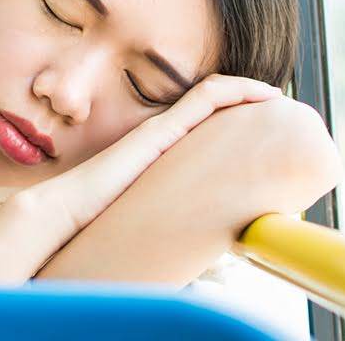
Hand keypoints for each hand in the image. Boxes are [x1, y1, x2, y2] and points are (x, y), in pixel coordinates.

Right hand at [26, 73, 284, 231]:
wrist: (66, 210)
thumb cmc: (96, 219)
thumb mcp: (142, 212)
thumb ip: (163, 215)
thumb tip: (196, 254)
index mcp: (158, 149)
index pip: (201, 120)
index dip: (233, 113)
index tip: (262, 123)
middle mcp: (162, 132)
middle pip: (211, 102)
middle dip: (245, 101)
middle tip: (277, 111)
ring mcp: (163, 127)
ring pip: (214, 92)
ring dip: (248, 91)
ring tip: (275, 96)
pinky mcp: (164, 129)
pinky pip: (209, 96)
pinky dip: (239, 89)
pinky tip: (264, 95)